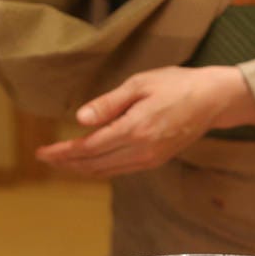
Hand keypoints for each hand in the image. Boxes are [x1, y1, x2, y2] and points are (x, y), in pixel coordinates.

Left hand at [36, 66, 254, 177]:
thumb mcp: (140, 84)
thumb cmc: (176, 84)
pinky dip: (98, 168)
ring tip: (60, 162)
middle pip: (92, 164)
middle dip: (66, 163)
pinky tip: (87, 162)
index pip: (88, 148)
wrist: (212, 100)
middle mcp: (140, 151)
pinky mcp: (153, 162)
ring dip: (80, 168)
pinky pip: (118, 170)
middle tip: (44, 158)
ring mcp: (147, 160)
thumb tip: (80, 119)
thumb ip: (109, 103)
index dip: (63, 152)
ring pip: (104, 171)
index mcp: (134, 130)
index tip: (43, 151)